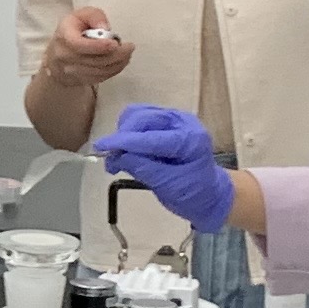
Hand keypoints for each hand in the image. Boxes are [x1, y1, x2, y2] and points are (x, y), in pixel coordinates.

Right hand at [43, 9, 133, 90]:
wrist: (56, 56)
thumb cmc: (72, 31)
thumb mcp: (80, 15)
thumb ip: (94, 16)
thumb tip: (105, 28)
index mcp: (65, 37)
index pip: (80, 45)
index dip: (99, 46)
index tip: (115, 43)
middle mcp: (66, 57)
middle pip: (95, 60)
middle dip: (117, 55)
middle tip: (130, 47)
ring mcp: (72, 72)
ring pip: (100, 71)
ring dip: (118, 63)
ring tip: (127, 54)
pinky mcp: (80, 80)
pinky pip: (101, 77)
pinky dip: (114, 70)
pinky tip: (121, 62)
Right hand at [90, 102, 232, 231]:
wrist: (208, 192)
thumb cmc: (192, 193)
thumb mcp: (168, 186)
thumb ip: (142, 168)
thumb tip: (115, 156)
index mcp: (190, 140)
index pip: (151, 137)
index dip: (124, 141)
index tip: (100, 147)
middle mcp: (183, 122)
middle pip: (142, 118)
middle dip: (122, 137)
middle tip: (110, 161)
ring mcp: (174, 118)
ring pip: (137, 114)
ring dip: (124, 134)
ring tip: (120, 157)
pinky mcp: (164, 119)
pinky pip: (139, 117)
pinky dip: (128, 132)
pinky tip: (128, 149)